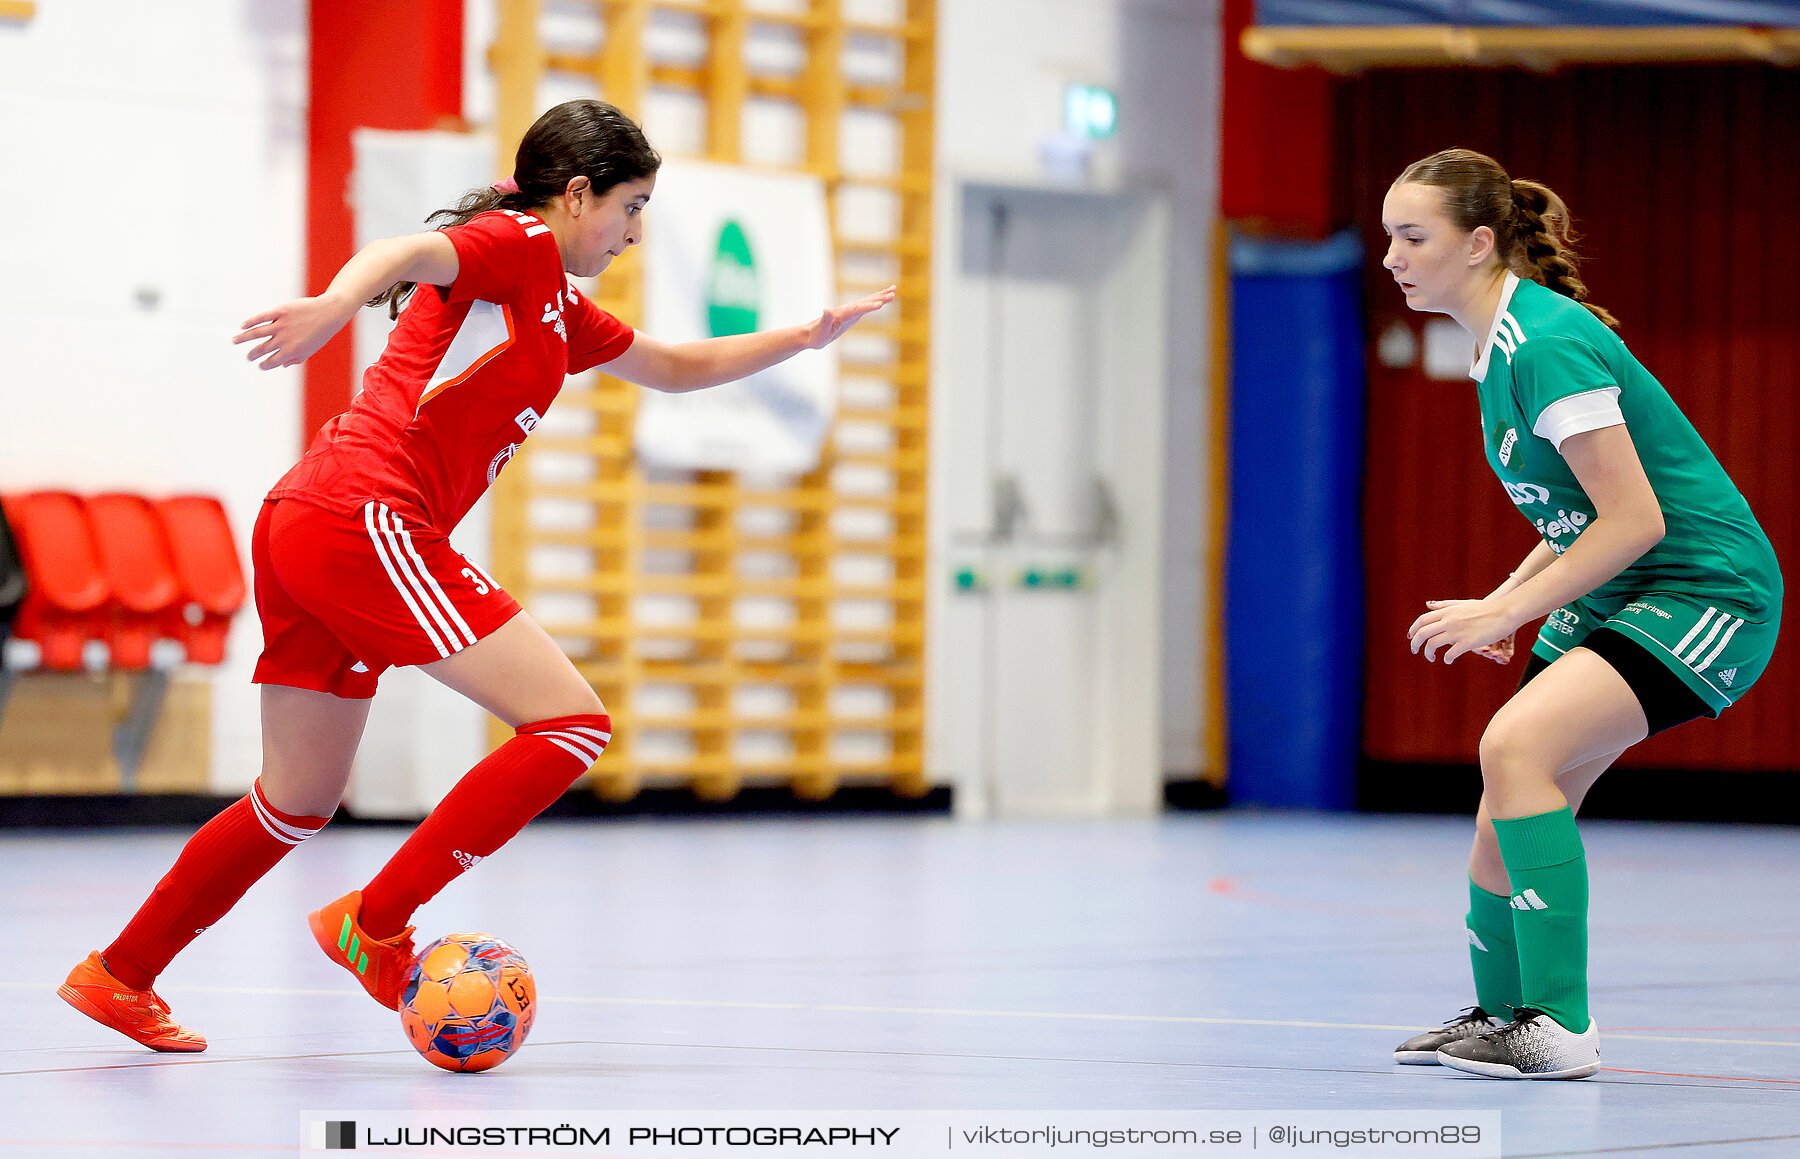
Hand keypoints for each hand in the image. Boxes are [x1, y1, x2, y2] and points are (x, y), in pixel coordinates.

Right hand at [233, 293, 356, 369]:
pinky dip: (250, 322)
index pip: (271, 362)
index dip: (264, 365)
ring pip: (256, 333)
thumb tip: (282, 365)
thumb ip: (296, 359)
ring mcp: (281, 325)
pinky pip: (262, 318)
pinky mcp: (280, 312)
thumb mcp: (310, 350)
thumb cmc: (320, 333)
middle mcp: (284, 340)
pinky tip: (242, 326)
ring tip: (234, 341)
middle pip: (261, 349)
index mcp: (291, 352)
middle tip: (248, 357)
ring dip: (243, 338)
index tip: (260, 364)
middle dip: (253, 354)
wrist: (328, 313)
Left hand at [803, 286, 895, 348]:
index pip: (857, 309)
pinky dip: (876, 299)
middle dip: (879, 298)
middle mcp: (847, 310)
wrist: (811, 334)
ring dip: (881, 295)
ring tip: (894, 290)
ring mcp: (850, 310)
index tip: (880, 304)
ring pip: (868, 301)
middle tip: (893, 294)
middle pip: (865, 302)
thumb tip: (825, 308)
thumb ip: (824, 320)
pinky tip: (885, 297)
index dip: (868, 306)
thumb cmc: (815, 336)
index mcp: (841, 315)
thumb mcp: (819, 331)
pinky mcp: (853, 313)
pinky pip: (867, 305)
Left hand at [1408, 598, 1518, 665]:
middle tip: (1415, 650)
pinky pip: (1450, 654)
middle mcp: (1449, 621)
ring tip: (1431, 657)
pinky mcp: (1467, 642)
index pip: (1422, 620)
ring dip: (1428, 653)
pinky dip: (1446, 659)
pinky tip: (1448, 660)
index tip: (1411, 637)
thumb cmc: (1486, 609)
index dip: (1413, 629)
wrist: (1504, 613)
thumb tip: (1429, 604)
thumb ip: (1445, 605)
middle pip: (1423, 633)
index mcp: (1447, 611)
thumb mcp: (1463, 604)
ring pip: (1432, 644)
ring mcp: (1457, 632)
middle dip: (1415, 643)